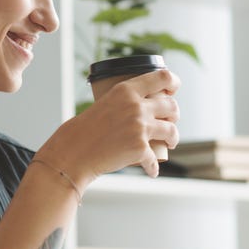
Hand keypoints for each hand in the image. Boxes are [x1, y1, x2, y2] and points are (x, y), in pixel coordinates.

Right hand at [37, 69, 180, 184]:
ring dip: (173, 138)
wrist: (73, 152)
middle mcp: (136, 107)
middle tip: (170, 120)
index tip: (174, 88)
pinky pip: (155, 159)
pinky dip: (153, 167)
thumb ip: (125, 103)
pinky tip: (152, 170)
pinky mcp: (140, 149)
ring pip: (171, 131)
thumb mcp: (106, 104)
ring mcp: (140, 128)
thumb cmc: (84, 130)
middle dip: (175, 115)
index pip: (163, 77)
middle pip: (171, 106)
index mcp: (127, 90)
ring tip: (171, 142)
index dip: (174, 82)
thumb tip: (142, 108)